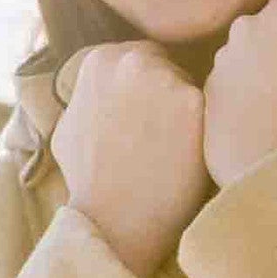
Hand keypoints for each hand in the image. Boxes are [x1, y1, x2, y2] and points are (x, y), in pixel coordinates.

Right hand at [52, 41, 212, 277]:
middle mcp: (131, 61)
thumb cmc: (88, 180)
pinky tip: (190, 155)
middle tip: (163, 133)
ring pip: (190, 86)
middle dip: (167, 93)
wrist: (115, 220)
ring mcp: (165, 79)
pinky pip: (210, 109)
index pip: (139, 57)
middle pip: (168, 66)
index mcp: (100, 60)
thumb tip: (96, 89)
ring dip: (187, 111)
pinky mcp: (195, 104)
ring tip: (175, 148)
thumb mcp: (66, 127)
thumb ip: (86, 96)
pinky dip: (204, 130)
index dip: (145, 89)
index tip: (146, 116)